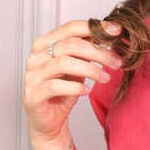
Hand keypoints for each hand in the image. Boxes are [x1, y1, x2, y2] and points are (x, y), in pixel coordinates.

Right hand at [22, 18, 123, 145]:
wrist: (51, 122)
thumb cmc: (64, 92)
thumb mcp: (79, 65)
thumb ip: (87, 49)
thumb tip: (110, 32)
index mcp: (45, 44)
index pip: (70, 28)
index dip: (94, 27)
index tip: (117, 31)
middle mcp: (36, 57)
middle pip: (70, 45)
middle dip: (99, 52)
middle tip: (117, 62)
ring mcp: (32, 75)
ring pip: (64, 63)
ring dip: (91, 70)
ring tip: (105, 78)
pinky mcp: (33, 94)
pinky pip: (55, 86)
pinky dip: (75, 87)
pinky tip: (87, 90)